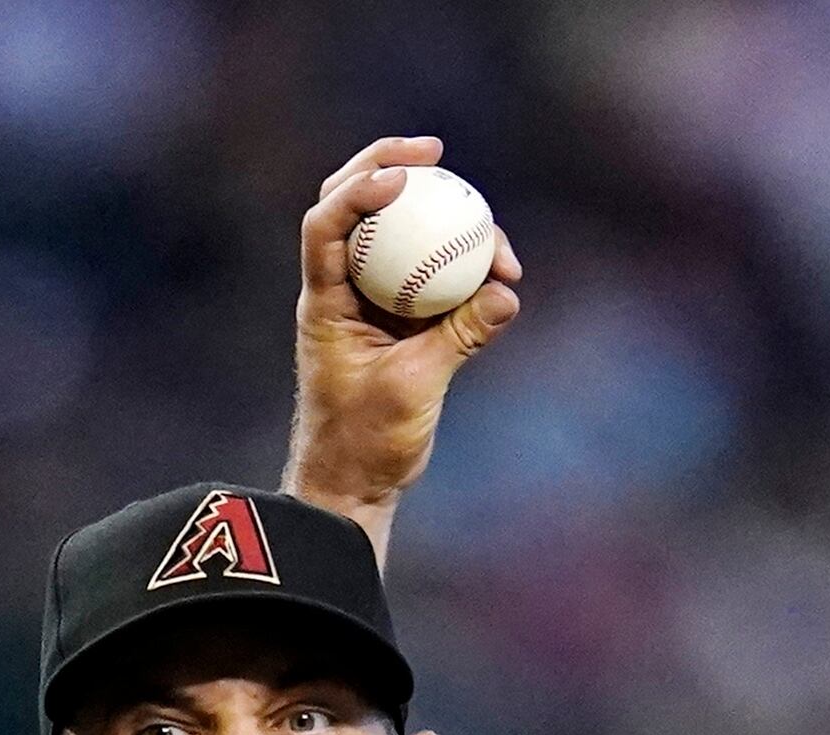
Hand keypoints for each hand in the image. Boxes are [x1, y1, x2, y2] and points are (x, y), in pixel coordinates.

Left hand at [281, 135, 522, 562]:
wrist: (353, 486)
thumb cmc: (364, 444)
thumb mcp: (414, 388)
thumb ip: (458, 336)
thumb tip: (505, 291)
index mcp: (324, 301)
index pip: (326, 224)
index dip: (359, 189)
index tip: (406, 178)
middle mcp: (342, 291)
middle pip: (355, 208)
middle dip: (390, 166)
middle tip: (437, 153)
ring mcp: (372, 304)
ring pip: (400, 238)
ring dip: (443, 224)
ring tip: (497, 243)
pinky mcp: (403, 323)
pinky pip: (433, 277)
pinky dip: (464, 269)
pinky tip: (502, 274)